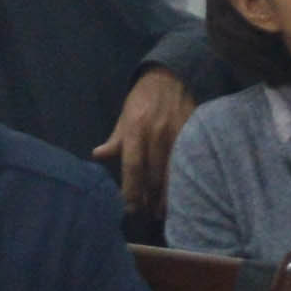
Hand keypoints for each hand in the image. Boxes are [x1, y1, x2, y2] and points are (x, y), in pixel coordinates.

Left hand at [104, 68, 194, 220]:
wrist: (171, 75)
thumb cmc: (143, 98)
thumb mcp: (125, 116)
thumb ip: (115, 140)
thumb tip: (97, 155)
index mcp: (136, 129)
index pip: (133, 167)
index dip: (131, 190)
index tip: (129, 208)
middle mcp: (157, 133)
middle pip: (153, 175)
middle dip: (148, 198)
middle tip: (146, 215)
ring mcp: (177, 134)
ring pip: (172, 173)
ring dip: (166, 196)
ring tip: (161, 211)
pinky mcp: (193, 134)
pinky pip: (188, 163)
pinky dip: (183, 181)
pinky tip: (181, 193)